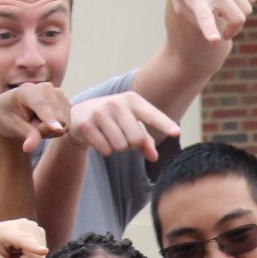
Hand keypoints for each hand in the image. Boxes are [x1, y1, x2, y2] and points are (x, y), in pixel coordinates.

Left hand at [0, 82, 71, 151]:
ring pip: (63, 123)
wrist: (11, 109)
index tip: (58, 130)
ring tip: (35, 123)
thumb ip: (25, 135)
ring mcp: (58, 93)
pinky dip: (55, 128)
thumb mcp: (11, 126)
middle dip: (44, 130)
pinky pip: (66, 125)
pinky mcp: (65, 101)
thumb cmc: (7, 116)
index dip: (50, 118)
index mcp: (27, 90)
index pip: (41, 106)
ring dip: (50, 130)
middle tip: (29, 126)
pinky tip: (44, 122)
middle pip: (55, 119)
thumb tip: (29, 148)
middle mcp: (46, 88)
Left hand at [0, 218, 49, 257]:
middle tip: (9, 257)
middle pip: (35, 256)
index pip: (23, 240)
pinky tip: (20, 249)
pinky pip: (41, 253)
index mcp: (7, 231)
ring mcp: (34, 226)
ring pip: (40, 255)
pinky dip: (31, 255)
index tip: (44, 251)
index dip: (35, 247)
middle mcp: (25, 225)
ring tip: (13, 252)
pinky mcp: (39, 230)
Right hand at [62, 92, 180, 161]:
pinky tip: (99, 139)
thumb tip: (154, 157)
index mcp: (132, 100)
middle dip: (131, 145)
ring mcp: (100, 113)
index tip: (177, 132)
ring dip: (117, 148)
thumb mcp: (131, 125)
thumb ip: (145, 140)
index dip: (165, 124)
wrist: (79, 115)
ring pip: (120, 146)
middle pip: (136, 139)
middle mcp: (116, 103)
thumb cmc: (113, 120)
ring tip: (109, 136)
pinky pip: (106, 150)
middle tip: (121, 136)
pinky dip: (105, 150)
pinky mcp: (86, 125)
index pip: (152, 115)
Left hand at [165, 0, 255, 41]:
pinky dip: (244, 3)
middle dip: (233, 31)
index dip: (210, 30)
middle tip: (226, 34)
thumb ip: (196, 21)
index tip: (215, 40)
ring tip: (224, 11)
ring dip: (238, 16)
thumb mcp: (179, 3)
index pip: (205, 16)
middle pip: (237, 18)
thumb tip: (216, 34)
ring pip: (247, 9)